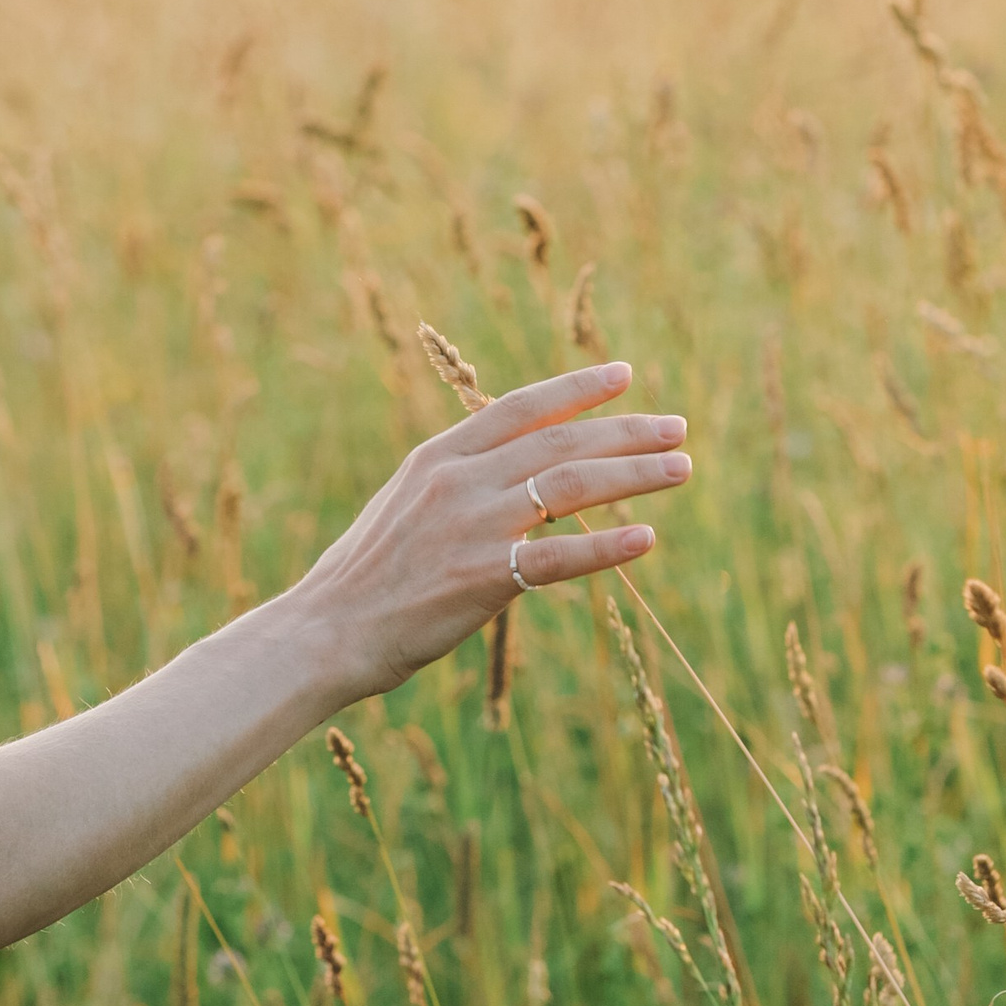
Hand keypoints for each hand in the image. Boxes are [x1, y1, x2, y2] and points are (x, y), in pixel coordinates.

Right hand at [295, 360, 690, 702]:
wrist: (324, 630)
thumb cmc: (364, 576)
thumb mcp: (403, 503)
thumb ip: (456, 480)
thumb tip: (512, 469)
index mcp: (437, 456)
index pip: (520, 407)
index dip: (576, 388)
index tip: (624, 375)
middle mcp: (459, 480)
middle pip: (560, 442)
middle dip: (626, 431)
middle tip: (676, 426)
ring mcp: (472, 526)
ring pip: (571, 487)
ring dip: (634, 474)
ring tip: (680, 468)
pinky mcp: (483, 578)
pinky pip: (559, 557)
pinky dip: (607, 547)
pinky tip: (647, 538)